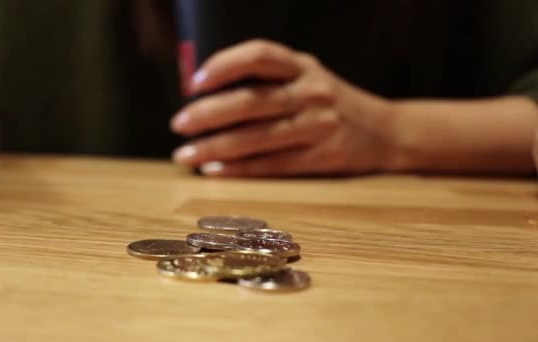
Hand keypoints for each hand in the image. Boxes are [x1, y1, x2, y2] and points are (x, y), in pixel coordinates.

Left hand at [170, 40, 400, 176]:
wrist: (388, 133)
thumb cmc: (333, 104)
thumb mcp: (308, 78)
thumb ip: (269, 80)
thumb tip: (208, 95)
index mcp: (304, 66)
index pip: (259, 56)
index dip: (224, 65)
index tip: (195, 83)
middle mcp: (312, 92)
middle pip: (251, 100)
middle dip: (208, 113)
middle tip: (178, 125)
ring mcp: (319, 126)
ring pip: (257, 137)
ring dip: (215, 147)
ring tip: (185, 155)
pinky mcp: (323, 158)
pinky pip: (273, 164)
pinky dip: (240, 169)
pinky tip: (214, 170)